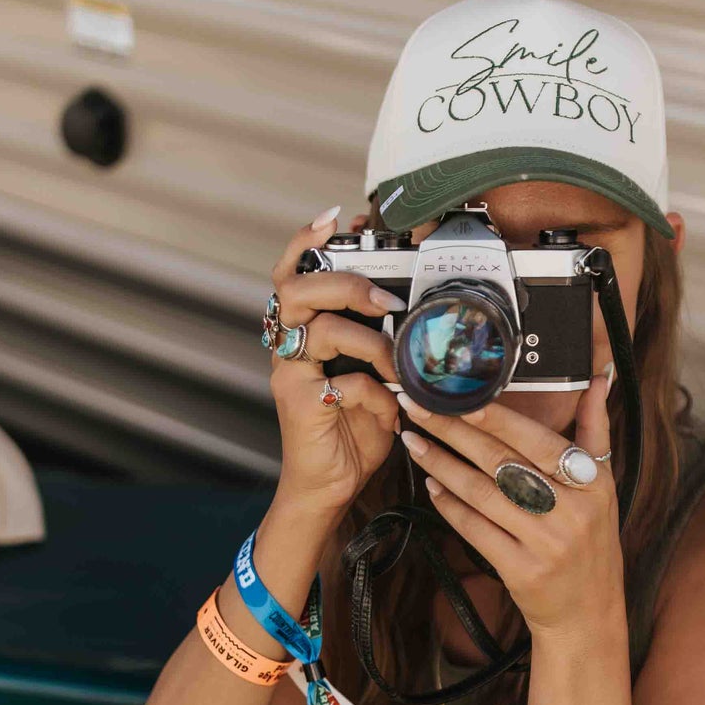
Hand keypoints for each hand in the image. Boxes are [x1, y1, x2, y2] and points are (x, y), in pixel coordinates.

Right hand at [266, 209, 404, 517]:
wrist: (327, 488)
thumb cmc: (350, 430)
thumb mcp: (373, 377)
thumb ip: (383, 343)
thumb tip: (415, 312)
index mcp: (304, 332)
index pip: (293, 272)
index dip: (307, 240)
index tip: (335, 216)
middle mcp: (289, 347)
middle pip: (295, 288)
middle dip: (344, 282)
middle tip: (382, 300)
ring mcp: (290, 374)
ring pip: (318, 327)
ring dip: (369, 340)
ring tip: (396, 363)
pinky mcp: (299, 404)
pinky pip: (341, 383)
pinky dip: (376, 396)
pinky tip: (390, 414)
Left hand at [399, 377, 623, 641]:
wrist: (588, 612)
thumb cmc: (591, 540)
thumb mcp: (603, 486)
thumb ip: (595, 430)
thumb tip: (599, 378)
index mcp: (591, 481)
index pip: (537, 439)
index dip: (495, 417)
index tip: (457, 395)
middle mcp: (571, 510)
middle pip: (501, 461)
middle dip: (453, 431)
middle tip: (416, 406)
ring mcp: (546, 543)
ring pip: (482, 493)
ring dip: (442, 464)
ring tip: (413, 441)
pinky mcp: (521, 570)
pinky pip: (476, 529)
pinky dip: (450, 505)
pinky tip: (431, 485)